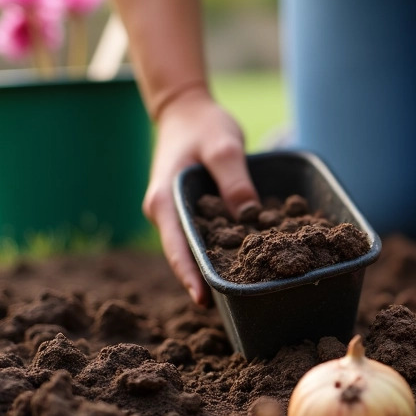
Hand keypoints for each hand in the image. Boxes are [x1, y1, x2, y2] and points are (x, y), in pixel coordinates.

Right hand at [143, 87, 258, 304]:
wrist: (185, 109)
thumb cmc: (202, 124)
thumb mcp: (223, 145)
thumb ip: (236, 179)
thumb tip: (251, 216)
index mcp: (164, 201)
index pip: (176, 248)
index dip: (190, 276)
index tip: (203, 301)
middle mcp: (166, 213)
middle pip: (185, 255)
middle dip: (207, 279)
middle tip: (235, 306)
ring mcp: (177, 214)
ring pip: (196, 247)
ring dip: (217, 264)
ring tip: (246, 289)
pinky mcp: (191, 211)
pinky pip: (207, 235)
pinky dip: (225, 246)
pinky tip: (251, 258)